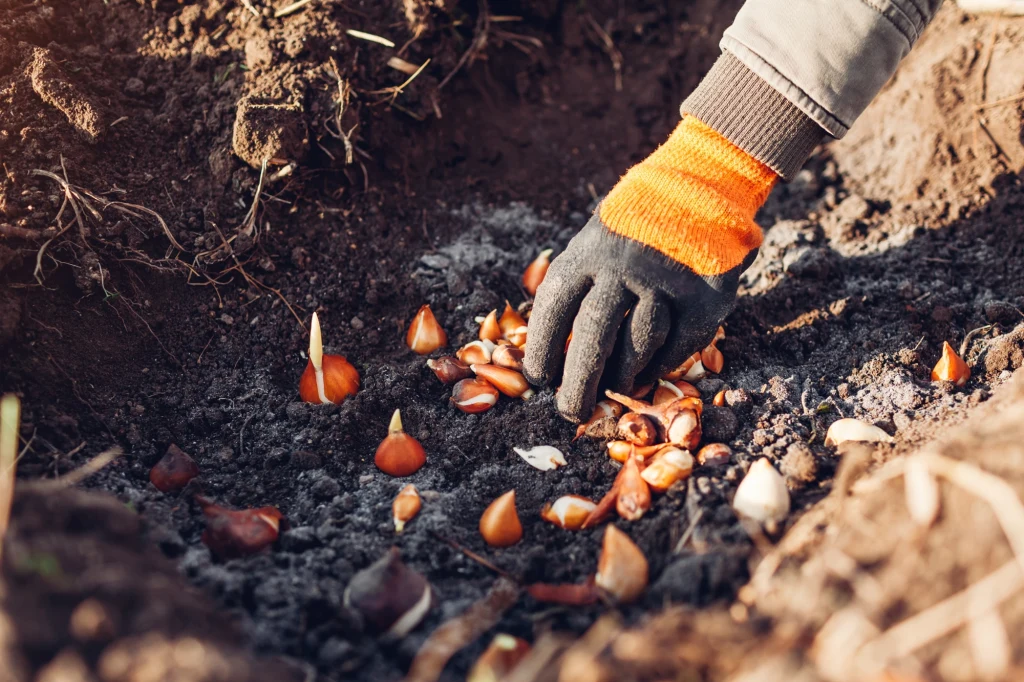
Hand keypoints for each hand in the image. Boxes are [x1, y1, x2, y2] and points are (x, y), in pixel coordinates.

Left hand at [522, 117, 775, 421]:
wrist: (698, 188)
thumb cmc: (629, 232)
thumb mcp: (591, 244)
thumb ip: (573, 289)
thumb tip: (547, 354)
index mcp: (585, 255)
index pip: (552, 311)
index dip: (541, 351)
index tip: (539, 379)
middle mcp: (622, 268)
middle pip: (593, 338)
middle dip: (578, 384)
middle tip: (571, 411)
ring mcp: (665, 281)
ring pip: (639, 345)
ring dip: (623, 376)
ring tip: (615, 387)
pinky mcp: (703, 296)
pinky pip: (678, 346)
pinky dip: (660, 366)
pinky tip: (647, 374)